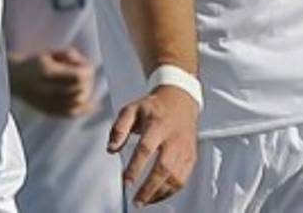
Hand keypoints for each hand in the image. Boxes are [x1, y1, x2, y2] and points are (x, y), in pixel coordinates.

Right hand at [9, 47, 96, 116]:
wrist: (11, 78)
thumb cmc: (32, 63)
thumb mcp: (48, 53)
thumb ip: (69, 56)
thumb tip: (89, 67)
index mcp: (46, 71)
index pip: (78, 76)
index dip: (86, 69)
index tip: (84, 64)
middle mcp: (47, 89)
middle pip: (80, 89)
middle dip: (86, 81)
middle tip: (83, 73)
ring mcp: (47, 102)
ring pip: (78, 102)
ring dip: (85, 92)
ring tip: (82, 85)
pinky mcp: (49, 111)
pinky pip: (72, 113)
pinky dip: (85, 109)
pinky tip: (94, 105)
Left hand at [109, 85, 199, 206]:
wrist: (180, 101)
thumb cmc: (153, 107)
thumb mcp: (131, 109)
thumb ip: (119, 128)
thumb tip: (111, 149)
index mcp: (157, 125)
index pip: (146, 149)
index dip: (136, 168)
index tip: (126, 182)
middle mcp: (173, 139)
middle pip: (163, 168)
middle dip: (149, 187)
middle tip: (136, 200)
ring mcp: (185, 150)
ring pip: (175, 177)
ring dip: (160, 193)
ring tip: (145, 201)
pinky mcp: (191, 158)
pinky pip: (183, 179)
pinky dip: (170, 191)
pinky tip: (158, 195)